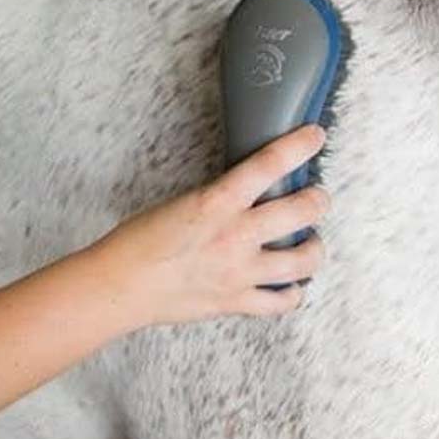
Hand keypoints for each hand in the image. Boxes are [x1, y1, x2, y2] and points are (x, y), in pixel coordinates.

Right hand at [94, 125, 328, 325]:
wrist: (120, 285)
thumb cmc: (139, 241)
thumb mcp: (182, 201)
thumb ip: (220, 198)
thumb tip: (249, 190)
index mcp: (216, 203)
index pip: (268, 164)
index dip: (298, 145)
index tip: (314, 136)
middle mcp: (235, 236)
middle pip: (302, 212)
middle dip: (318, 200)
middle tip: (317, 197)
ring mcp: (240, 273)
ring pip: (303, 261)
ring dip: (315, 248)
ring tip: (311, 242)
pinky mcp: (236, 302)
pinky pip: (282, 302)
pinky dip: (293, 292)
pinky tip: (291, 283)